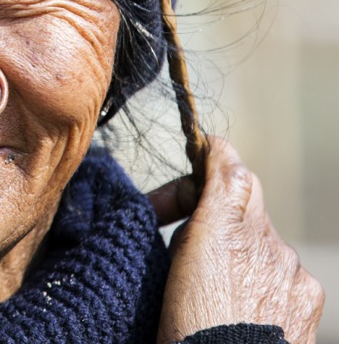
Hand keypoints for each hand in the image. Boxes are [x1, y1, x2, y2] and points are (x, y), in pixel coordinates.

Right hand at [148, 137, 323, 343]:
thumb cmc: (189, 330)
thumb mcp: (169, 269)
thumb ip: (190, 222)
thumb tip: (201, 193)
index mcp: (221, 229)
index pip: (228, 168)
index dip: (214, 156)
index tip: (203, 151)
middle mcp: (264, 240)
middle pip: (248, 201)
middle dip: (221, 209)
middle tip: (190, 234)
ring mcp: (291, 269)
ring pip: (266, 240)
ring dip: (244, 249)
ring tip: (217, 284)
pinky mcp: (309, 295)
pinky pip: (288, 271)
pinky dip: (269, 279)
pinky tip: (247, 304)